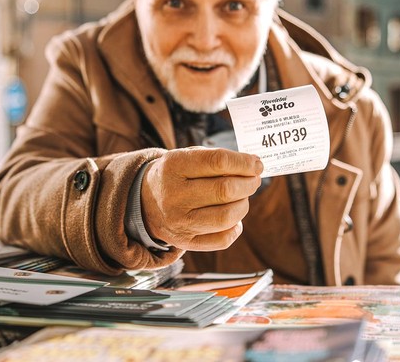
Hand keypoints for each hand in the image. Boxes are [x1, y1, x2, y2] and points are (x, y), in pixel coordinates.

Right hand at [140, 147, 262, 250]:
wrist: (143, 202)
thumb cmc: (176, 175)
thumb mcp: (186, 156)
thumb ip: (217, 159)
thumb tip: (254, 167)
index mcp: (173, 166)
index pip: (218, 162)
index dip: (244, 163)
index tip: (257, 164)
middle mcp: (174, 195)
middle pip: (225, 190)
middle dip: (249, 183)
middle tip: (254, 179)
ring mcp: (179, 222)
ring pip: (227, 216)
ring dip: (244, 204)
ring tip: (242, 197)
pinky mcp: (185, 242)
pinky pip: (223, 239)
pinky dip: (236, 227)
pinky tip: (233, 218)